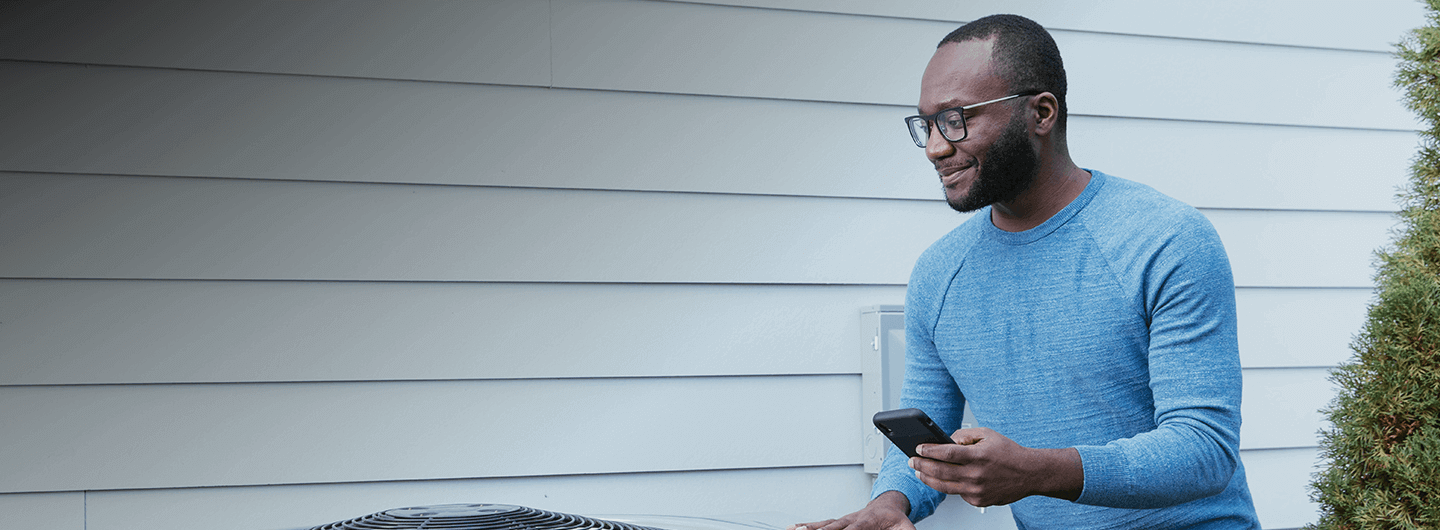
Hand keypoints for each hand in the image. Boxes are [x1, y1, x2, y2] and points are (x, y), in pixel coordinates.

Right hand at [787, 491, 912, 529]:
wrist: (888, 506)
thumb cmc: (895, 520)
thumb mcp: (905, 528)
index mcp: (868, 520)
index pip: (854, 529)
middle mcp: (852, 519)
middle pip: (833, 527)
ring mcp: (843, 520)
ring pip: (823, 525)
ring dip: (808, 528)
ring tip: (793, 529)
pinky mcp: (838, 523)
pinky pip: (820, 525)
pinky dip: (805, 526)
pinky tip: (793, 528)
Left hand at [909, 428, 1082, 507]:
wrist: (1030, 474)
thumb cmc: (1009, 452)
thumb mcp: (987, 434)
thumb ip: (965, 435)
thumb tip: (945, 440)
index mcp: (978, 455)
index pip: (946, 452)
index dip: (929, 450)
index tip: (917, 448)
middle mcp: (976, 474)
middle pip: (940, 471)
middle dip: (921, 466)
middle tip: (912, 461)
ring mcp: (977, 489)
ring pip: (944, 486)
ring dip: (927, 479)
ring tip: (919, 472)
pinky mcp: (978, 500)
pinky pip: (957, 493)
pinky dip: (949, 485)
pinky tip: (943, 479)